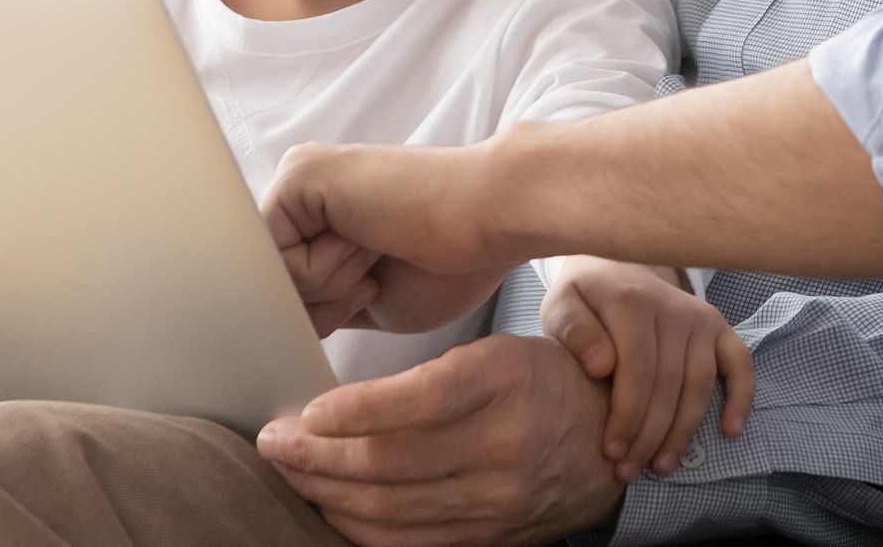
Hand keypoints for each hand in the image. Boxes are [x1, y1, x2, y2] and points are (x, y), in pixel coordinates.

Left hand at [258, 333, 626, 546]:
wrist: (607, 436)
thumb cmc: (537, 383)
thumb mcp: (495, 354)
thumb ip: (426, 380)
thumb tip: (333, 409)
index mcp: (506, 381)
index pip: (421, 400)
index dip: (355, 410)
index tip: (307, 410)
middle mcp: (506, 444)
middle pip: (391, 463)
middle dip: (316, 455)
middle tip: (274, 440)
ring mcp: (500, 501)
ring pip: (391, 509)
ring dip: (326, 493)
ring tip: (290, 471)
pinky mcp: (492, 538)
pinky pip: (409, 542)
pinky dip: (358, 527)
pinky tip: (330, 505)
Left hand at [264, 142, 506, 331]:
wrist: (489, 220)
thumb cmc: (448, 265)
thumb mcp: (363, 300)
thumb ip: (316, 304)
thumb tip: (271, 324)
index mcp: (318, 214)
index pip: (286, 288)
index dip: (325, 311)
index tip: (376, 284)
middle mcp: (302, 189)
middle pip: (273, 285)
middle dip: (325, 301)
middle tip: (379, 264)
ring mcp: (297, 177)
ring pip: (272, 277)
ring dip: (331, 285)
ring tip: (378, 246)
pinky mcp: (298, 176)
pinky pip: (279, 260)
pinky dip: (326, 270)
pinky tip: (368, 238)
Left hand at [540, 259, 753, 481]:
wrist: (616, 267)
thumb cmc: (585, 299)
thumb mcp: (562, 306)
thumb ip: (574, 331)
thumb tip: (602, 366)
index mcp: (633, 301)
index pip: (638, 370)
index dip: (628, 416)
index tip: (612, 452)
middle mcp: (674, 307)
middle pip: (669, 384)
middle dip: (650, 435)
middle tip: (629, 472)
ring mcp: (700, 317)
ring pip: (700, 385)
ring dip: (683, 432)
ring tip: (662, 466)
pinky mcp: (718, 327)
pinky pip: (740, 363)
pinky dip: (741, 398)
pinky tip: (730, 431)